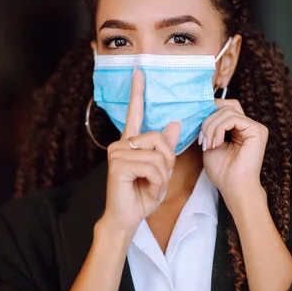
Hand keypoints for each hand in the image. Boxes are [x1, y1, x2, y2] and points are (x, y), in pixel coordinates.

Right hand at [99, 68, 180, 235]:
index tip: (139, 71)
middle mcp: (121, 144)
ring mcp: (117, 153)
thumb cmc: (141, 195)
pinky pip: (153, 167)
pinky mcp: (118, 165)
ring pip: (158, 155)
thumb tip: (173, 122)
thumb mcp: (160, 170)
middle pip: (158, 138)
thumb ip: (165, 147)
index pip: (134, 113)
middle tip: (158, 180)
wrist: (125, 219)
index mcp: (130, 143)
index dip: (138, 92)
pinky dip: (157, 183)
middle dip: (167, 161)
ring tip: (151, 187)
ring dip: (162, 176)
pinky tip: (146, 191)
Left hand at [199, 99, 267, 210]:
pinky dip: (219, 129)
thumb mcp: (210, 141)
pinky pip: (233, 118)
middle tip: (203, 140)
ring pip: (226, 111)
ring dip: (211, 127)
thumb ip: (209, 125)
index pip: (224, 106)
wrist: (233, 187)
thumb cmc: (221, 170)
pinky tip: (217, 143)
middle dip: (208, 121)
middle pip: (224, 106)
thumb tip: (203, 107)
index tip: (200, 132)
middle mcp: (248, 125)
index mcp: (238, 127)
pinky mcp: (257, 130)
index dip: (209, 113)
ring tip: (209, 144)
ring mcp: (254, 127)